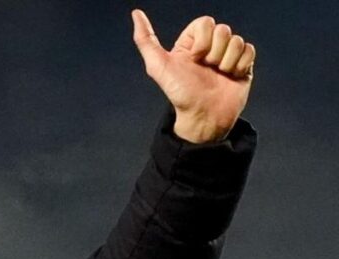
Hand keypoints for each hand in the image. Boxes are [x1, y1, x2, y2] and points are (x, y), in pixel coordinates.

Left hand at [131, 9, 255, 142]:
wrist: (204, 116)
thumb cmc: (180, 93)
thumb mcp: (158, 66)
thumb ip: (145, 39)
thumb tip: (136, 13)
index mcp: (191, 44)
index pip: (205, 22)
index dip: (202, 40)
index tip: (194, 58)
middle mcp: (209, 48)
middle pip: (223, 30)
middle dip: (215, 52)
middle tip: (206, 69)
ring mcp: (227, 56)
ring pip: (237, 40)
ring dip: (227, 61)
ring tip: (218, 75)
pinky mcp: (243, 65)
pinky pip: (249, 50)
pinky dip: (240, 65)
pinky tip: (231, 77)